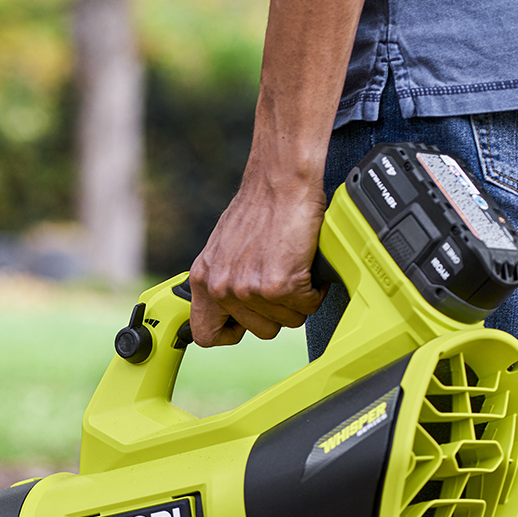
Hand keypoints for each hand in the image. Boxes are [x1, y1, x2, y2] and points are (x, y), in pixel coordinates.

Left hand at [185, 171, 328, 346]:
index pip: (206, 334)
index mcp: (203, 280)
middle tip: (282, 282)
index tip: (245, 323)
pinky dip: (314, 289)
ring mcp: (249, 289)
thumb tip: (231, 308)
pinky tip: (306, 265)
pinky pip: (306, 306)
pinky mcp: (278, 285)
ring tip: (293, 267)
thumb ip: (224, 280)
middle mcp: (221, 287)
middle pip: (259, 331)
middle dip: (278, 311)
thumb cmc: (259, 208)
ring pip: (287, 321)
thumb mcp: (224, 249)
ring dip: (298, 299)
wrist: (280, 182)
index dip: (230, 333)